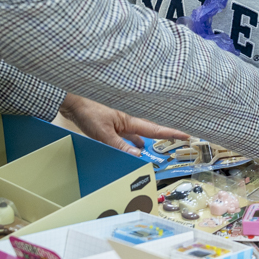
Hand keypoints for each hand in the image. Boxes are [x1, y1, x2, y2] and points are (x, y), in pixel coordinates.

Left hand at [61, 92, 187, 152]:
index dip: (172, 133)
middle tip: (179, 139)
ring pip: (138, 134)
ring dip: (146, 142)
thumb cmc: (88, 112)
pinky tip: (131, 148)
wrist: (72, 102)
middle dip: (164, 136)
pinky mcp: (111, 125)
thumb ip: (120, 145)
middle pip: (150, 131)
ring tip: (154, 151)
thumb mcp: (104, 133)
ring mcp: (119, 122)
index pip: (155, 129)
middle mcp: (127, 120)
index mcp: (129, 120)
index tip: (186, 135)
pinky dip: (131, 142)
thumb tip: (138, 156)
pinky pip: (126, 135)